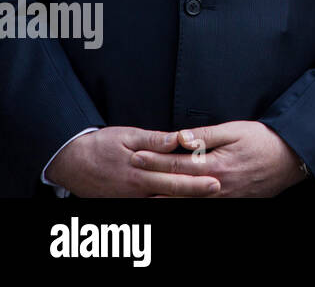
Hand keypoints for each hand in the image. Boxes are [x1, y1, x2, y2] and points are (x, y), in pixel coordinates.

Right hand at [45, 127, 220, 197]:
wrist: (70, 163)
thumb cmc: (100, 146)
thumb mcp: (127, 136)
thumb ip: (154, 140)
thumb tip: (178, 140)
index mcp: (139, 173)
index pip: (173, 179)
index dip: (195, 181)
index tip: (215, 180)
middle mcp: (136, 190)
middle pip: (171, 194)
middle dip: (195, 193)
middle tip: (217, 189)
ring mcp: (129, 200)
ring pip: (161, 203)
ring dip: (181, 200)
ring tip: (202, 196)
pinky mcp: (124, 204)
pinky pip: (148, 205)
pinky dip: (164, 203)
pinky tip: (177, 199)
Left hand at [128, 120, 305, 196]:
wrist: (292, 159)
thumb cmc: (264, 140)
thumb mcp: (236, 130)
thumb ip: (206, 136)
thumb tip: (180, 138)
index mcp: (215, 166)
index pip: (176, 164)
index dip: (154, 160)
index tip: (135, 156)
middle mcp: (216, 187)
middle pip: (176, 188)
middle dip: (152, 182)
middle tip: (131, 178)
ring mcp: (223, 199)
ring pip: (186, 202)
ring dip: (164, 199)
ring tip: (144, 196)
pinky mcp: (231, 203)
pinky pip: (202, 206)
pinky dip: (185, 204)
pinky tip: (174, 201)